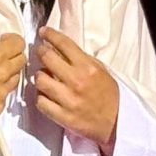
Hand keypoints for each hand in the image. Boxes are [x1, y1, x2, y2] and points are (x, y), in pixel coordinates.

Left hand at [34, 26, 117, 153]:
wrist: (116, 124)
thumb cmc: (109, 96)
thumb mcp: (101, 71)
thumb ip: (82, 59)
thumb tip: (61, 48)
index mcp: (88, 68)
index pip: (64, 44)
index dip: (50, 34)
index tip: (43, 32)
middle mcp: (76, 81)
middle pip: (47, 58)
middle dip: (40, 51)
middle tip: (39, 51)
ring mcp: (68, 100)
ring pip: (39, 80)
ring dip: (39, 76)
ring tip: (44, 77)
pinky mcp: (62, 116)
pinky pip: (40, 102)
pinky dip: (41, 97)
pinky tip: (45, 95)